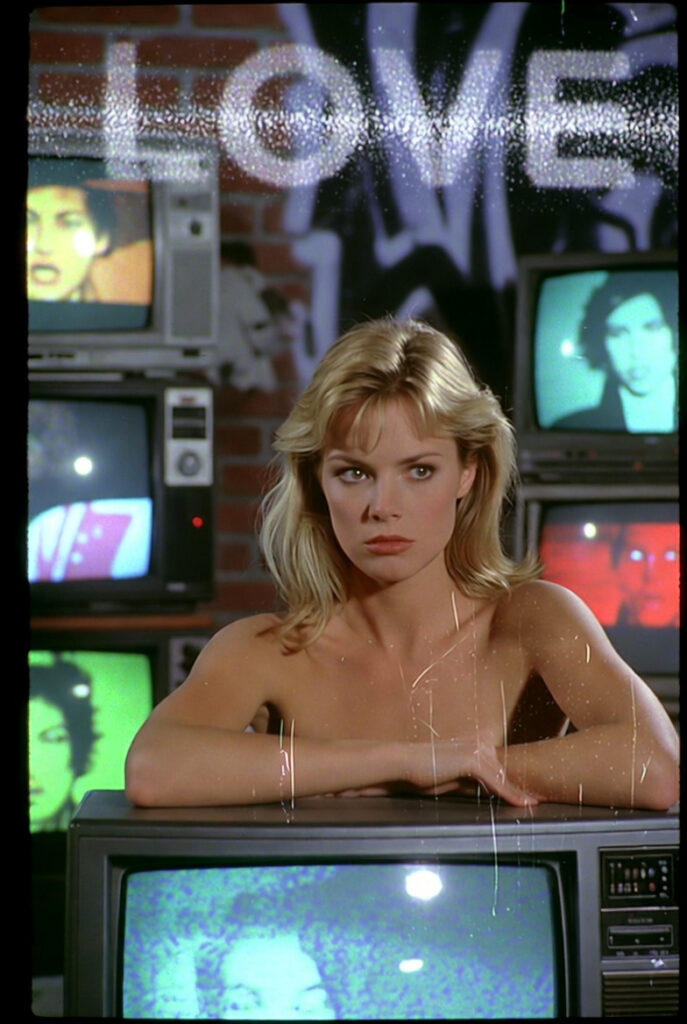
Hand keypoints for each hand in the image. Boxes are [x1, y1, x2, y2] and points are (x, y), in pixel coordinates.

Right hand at [402, 739, 537, 806]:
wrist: (406, 764)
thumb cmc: (426, 772)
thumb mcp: (455, 779)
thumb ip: (474, 782)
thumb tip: (490, 793)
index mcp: (476, 744)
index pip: (499, 767)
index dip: (514, 782)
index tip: (530, 794)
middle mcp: (479, 743)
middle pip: (505, 771)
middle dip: (519, 787)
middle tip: (537, 801)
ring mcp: (477, 750)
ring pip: (503, 776)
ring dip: (519, 792)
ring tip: (533, 804)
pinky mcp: (473, 760)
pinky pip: (496, 782)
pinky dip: (510, 794)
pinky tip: (523, 803)